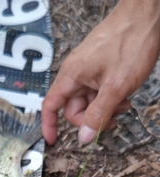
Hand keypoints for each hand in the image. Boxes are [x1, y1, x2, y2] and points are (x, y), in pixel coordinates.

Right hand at [42, 0, 159, 143]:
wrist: (146, 16)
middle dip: (90, 118)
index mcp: (71, 75)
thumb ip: (98, 114)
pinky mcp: (99, 68)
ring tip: (123, 105)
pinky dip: (109, 98)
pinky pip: (98, 91)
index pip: (51, 106)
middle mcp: (76, 73)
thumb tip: (84, 136)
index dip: (49, 125)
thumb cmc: (131, 42)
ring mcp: (88, 70)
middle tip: (111, 121)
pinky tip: (124, 96)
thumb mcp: (115, 87)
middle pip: (73, 108)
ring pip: (89, 101)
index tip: (53, 140)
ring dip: (104, 109)